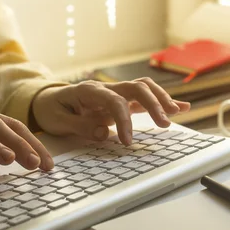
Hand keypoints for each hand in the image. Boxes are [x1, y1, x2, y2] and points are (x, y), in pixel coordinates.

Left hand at [31, 78, 190, 144]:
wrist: (47, 100)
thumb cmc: (52, 110)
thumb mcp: (57, 122)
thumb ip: (80, 126)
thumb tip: (104, 132)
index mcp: (88, 91)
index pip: (114, 101)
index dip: (124, 120)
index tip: (128, 142)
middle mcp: (106, 87)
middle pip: (136, 87)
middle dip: (153, 104)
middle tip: (163, 125)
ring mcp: (115, 92)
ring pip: (144, 88)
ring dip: (161, 99)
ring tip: (175, 114)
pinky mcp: (121, 99)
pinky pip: (144, 97)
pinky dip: (163, 101)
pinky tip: (181, 107)